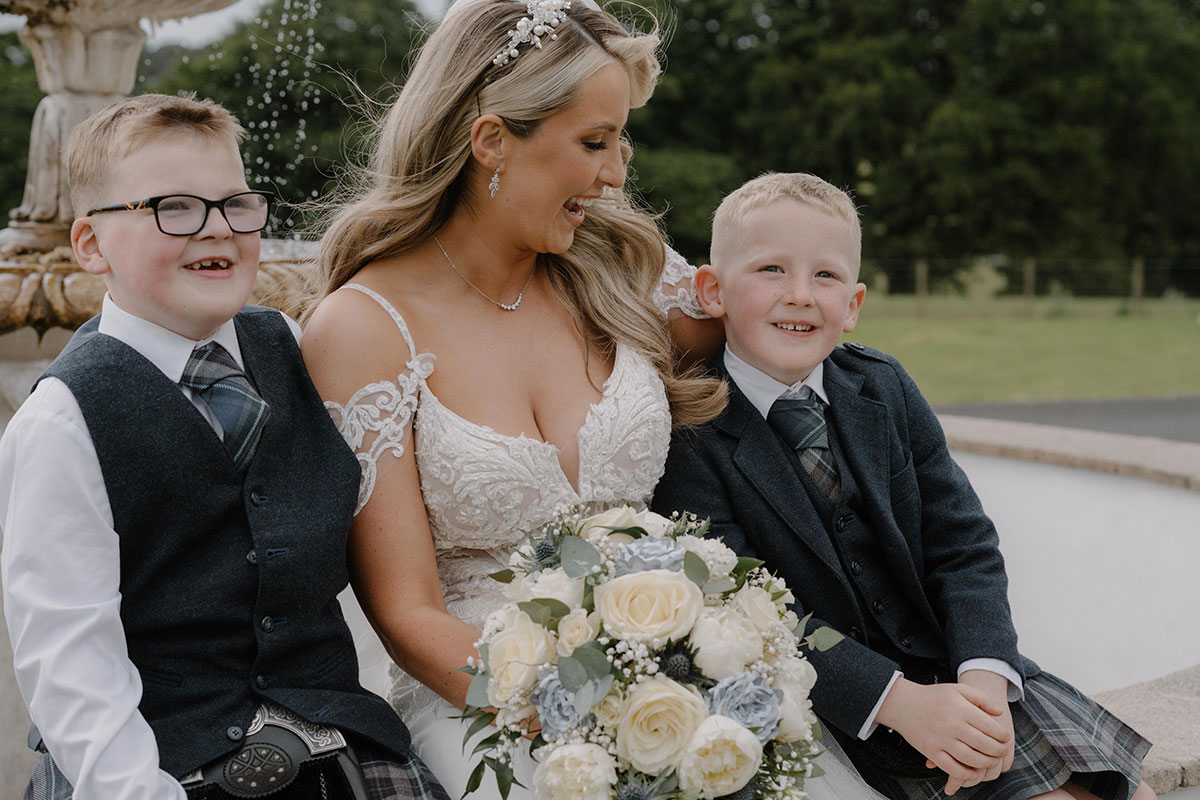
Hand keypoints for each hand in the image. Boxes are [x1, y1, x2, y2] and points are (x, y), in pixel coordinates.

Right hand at [877, 679, 1009, 794]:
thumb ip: (981, 698)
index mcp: (961, 709)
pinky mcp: (931, 751)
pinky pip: (953, 768)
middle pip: (984, 745)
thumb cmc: (932, 696)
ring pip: (972, 759)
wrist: (902, 703)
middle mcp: (952, 725)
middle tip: (1001, 751)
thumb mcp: (958, 689)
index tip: (1005, 738)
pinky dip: (966, 774)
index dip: (1003, 736)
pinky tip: (973, 772)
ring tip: (990, 760)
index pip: (991, 727)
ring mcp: (941, 740)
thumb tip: (999, 713)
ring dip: (986, 763)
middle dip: (998, 751)